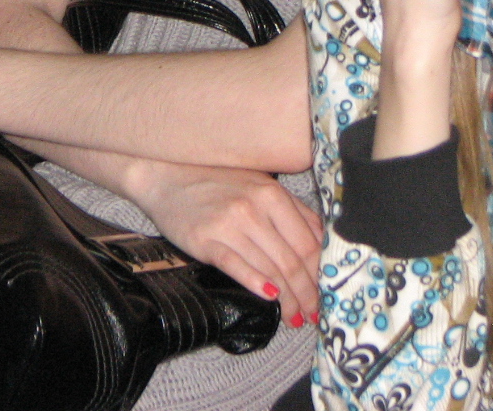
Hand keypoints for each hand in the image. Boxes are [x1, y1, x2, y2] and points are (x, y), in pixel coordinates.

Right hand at [128, 159, 322, 326]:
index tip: (326, 295)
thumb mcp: (258, 185)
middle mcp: (253, 208)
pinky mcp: (204, 240)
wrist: (166, 175)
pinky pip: (236, 266)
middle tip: (313, 315)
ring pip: (268, 269)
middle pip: (291, 261)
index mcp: (272, 194)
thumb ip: (291, 210)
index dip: (320, 274)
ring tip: (294, 317)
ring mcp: (228, 224)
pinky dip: (256, 284)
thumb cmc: (216, 181)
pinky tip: (269, 298)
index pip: (308, 243)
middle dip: (306, 294)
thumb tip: (322, 243)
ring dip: (286, 300)